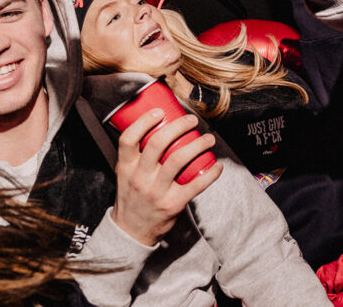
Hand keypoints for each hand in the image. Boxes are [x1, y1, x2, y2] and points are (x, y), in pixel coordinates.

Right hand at [111, 109, 222, 245]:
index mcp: (125, 167)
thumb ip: (137, 155)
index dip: (144, 121)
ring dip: (198, 144)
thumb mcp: (125, 174)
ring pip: (178, 159)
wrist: (132, 231)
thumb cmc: (132, 196)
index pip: (128, 138)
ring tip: (208, 138)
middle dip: (178, 126)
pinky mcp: (172, 204)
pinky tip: (217, 165)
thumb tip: (159, 126)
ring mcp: (156, 192)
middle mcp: (139, 177)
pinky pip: (196, 185)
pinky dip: (210, 173)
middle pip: (157, 143)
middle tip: (192, 120)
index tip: (159, 111)